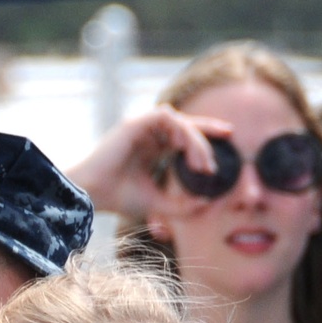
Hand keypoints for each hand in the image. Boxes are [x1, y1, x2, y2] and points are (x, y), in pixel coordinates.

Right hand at [69, 105, 232, 218]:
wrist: (92, 195)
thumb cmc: (118, 199)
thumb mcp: (157, 204)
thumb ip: (180, 205)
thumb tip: (206, 204)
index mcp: (152, 147)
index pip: (184, 134)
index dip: (207, 133)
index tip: (229, 137)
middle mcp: (148, 134)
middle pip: (186, 124)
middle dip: (207, 135)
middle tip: (217, 158)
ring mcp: (142, 126)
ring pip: (179, 121)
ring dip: (194, 140)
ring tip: (201, 164)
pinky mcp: (135, 123)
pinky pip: (166, 117)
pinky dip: (180, 129)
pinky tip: (184, 148)